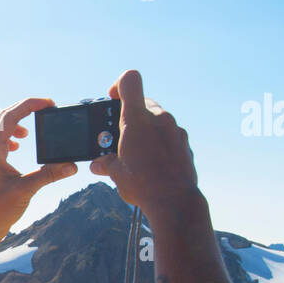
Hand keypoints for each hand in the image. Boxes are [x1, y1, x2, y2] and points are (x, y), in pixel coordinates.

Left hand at [0, 97, 76, 247]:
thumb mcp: (25, 191)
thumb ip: (48, 175)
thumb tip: (71, 165)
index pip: (10, 117)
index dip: (29, 105)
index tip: (48, 103)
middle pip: (1, 116)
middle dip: (23, 110)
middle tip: (43, 110)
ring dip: (12, 122)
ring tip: (27, 133)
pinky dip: (7, 136)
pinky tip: (18, 148)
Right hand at [90, 70, 198, 212]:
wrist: (174, 201)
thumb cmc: (143, 185)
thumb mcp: (116, 173)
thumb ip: (106, 163)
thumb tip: (98, 164)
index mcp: (137, 120)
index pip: (130, 81)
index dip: (118, 85)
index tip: (113, 98)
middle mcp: (159, 119)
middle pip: (143, 102)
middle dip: (130, 116)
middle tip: (121, 135)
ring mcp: (175, 130)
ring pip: (157, 119)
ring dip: (146, 130)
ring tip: (137, 152)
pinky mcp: (185, 143)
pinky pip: (169, 135)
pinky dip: (159, 142)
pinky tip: (153, 161)